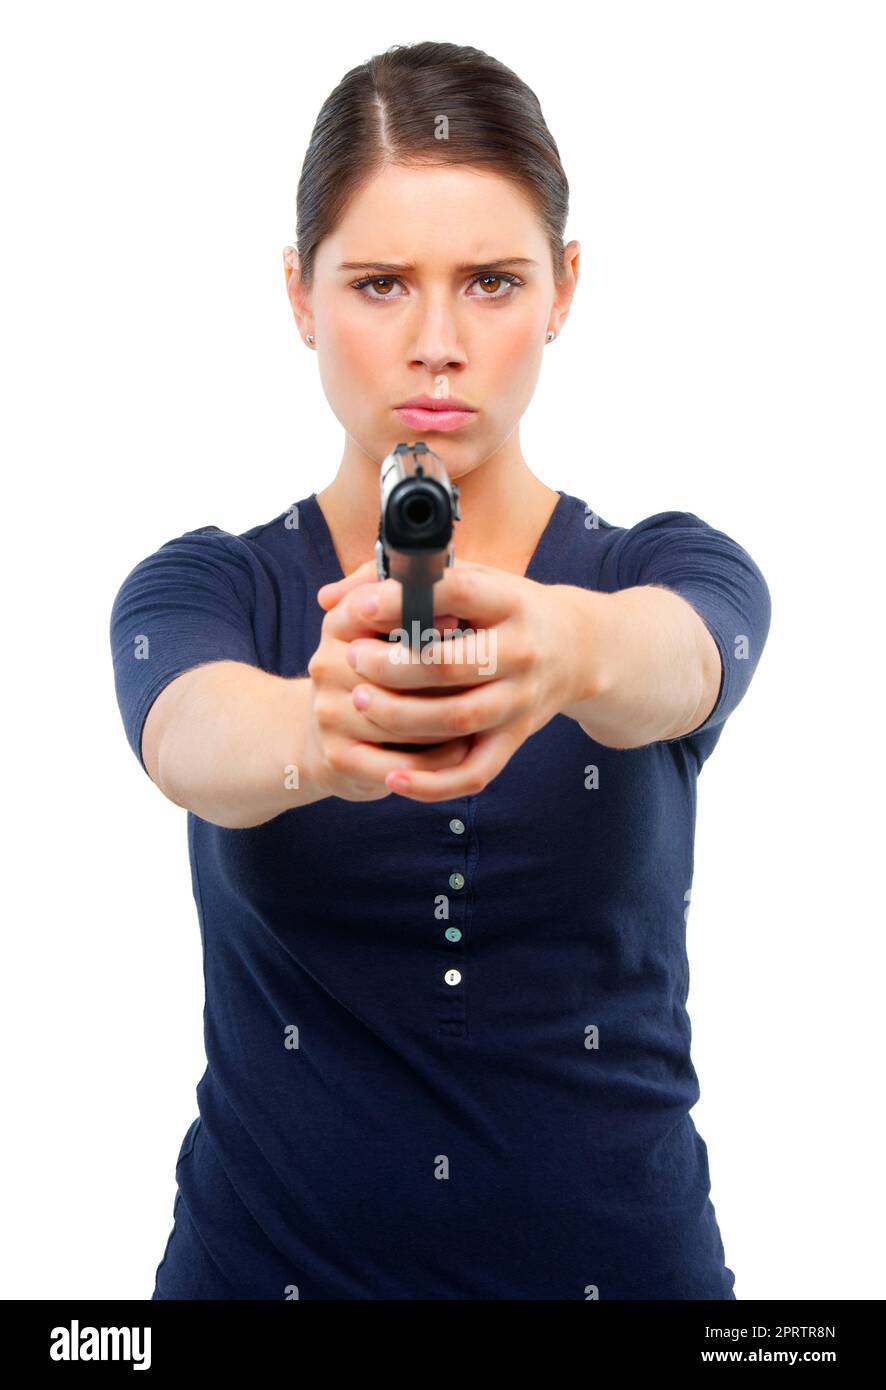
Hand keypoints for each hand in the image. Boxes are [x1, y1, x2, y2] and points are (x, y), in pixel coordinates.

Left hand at [316, 559, 598, 801]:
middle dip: (393, 664)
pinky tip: (392, 778)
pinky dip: (432, 782)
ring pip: (457, 719)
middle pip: (452, 664)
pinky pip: (475, 772)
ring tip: (360, 700)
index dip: (403, 601)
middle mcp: (522, 652)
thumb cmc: (505, 610)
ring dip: (402, 715)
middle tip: (352, 658)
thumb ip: (399, 581)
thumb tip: (330, 598)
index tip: (360, 607)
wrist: (578, 649)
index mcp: (510, 602)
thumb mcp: (469, 580)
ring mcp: (520, 701)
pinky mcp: (515, 739)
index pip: (458, 594)